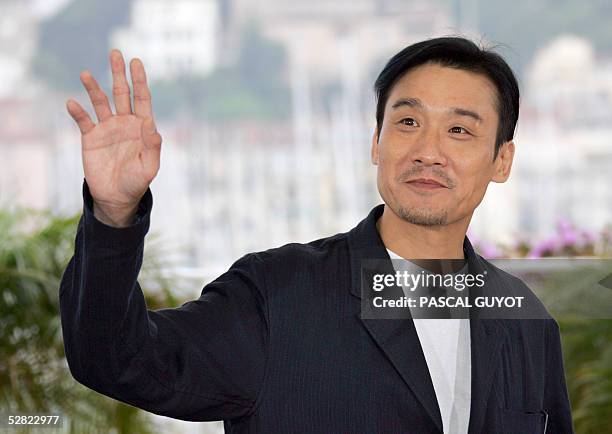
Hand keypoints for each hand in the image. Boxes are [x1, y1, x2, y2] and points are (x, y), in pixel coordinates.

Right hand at [66, 49, 161, 225]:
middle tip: (116, 53)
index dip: (140, 81)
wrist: (117, 197)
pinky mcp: (91, 137)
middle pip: (122, 93)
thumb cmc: (137, 182)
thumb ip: (152, 146)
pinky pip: (83, 121)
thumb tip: (151, 124)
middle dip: (119, 74)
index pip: (142, 99)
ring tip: (85, 74)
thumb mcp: (149, 167)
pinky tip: (72, 102)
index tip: (136, 63)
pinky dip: (77, 112)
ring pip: (101, 102)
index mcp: (142, 127)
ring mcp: (107, 128)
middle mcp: (125, 123)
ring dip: (94, 88)